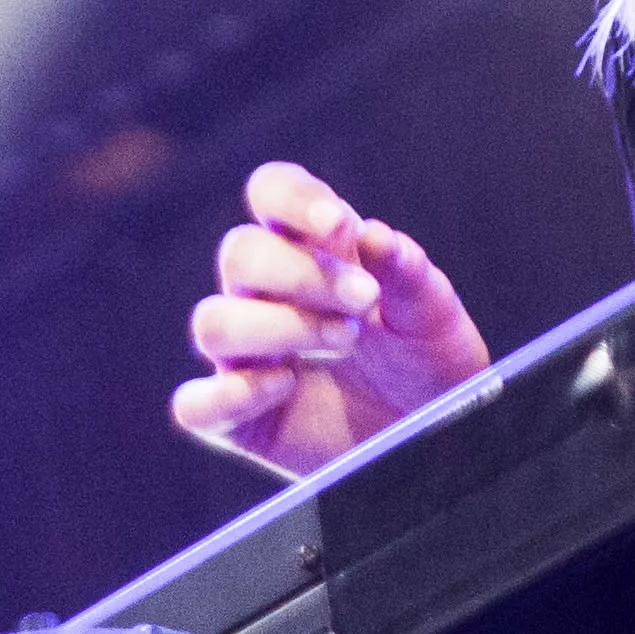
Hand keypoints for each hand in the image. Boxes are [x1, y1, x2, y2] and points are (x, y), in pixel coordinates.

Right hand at [170, 161, 490, 477]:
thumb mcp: (433, 316)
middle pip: (240, 254)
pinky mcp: (239, 420)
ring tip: (344, 340)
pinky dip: (230, 396)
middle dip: (301, 272)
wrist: (439, 439)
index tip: (337, 223)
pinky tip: (284, 387)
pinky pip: (195, 406)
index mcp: (312, 249)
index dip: (291, 198)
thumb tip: (373, 235)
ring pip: (212, 322)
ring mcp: (247, 358)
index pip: (272, 193)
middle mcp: (268, 296)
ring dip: (278, 327)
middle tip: (364, 299)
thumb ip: (408, 274)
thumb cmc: (430, 365)